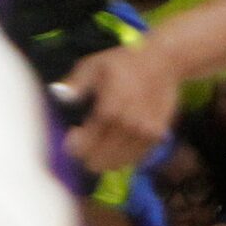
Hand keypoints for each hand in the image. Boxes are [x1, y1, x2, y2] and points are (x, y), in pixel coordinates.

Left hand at [60, 44, 177, 175]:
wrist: (165, 62)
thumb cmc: (124, 63)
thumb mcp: (94, 65)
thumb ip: (76, 83)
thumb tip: (60, 96)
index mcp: (110, 110)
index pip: (86, 145)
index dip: (74, 148)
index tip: (72, 136)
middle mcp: (129, 126)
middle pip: (99, 159)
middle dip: (86, 156)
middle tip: (81, 147)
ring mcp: (145, 133)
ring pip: (117, 163)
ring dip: (103, 160)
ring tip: (96, 148)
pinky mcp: (157, 136)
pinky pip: (134, 159)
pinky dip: (121, 159)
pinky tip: (113, 149)